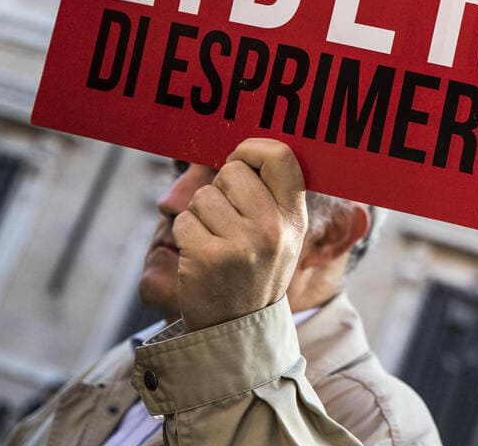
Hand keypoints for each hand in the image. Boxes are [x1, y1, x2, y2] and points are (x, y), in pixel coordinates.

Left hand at [173, 138, 308, 331]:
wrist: (240, 328)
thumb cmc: (255, 270)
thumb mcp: (282, 235)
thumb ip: (271, 195)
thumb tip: (241, 153)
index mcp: (294, 216)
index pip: (279, 156)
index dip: (252, 149)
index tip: (240, 161)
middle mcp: (273, 228)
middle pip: (232, 170)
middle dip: (220, 189)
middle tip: (227, 220)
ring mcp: (241, 244)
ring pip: (202, 196)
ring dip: (200, 216)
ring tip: (216, 242)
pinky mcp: (208, 258)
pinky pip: (183, 221)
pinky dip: (185, 236)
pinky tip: (201, 257)